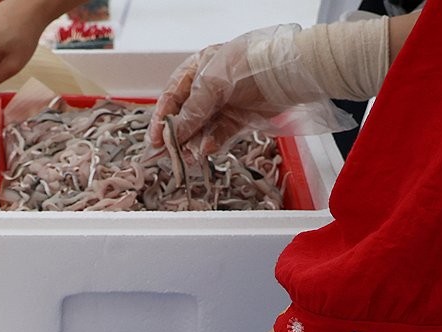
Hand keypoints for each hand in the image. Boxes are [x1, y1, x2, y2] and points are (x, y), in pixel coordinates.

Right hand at [148, 23, 349, 154]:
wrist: (286, 73)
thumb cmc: (248, 65)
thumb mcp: (212, 85)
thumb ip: (192, 111)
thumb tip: (175, 133)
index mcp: (197, 69)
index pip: (172, 96)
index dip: (161, 118)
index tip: (155, 139)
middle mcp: (208, 87)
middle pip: (185, 115)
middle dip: (177, 135)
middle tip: (168, 154)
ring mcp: (223, 103)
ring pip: (201, 128)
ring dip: (193, 142)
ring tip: (189, 156)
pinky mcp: (238, 118)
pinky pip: (219, 134)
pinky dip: (212, 143)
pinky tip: (207, 149)